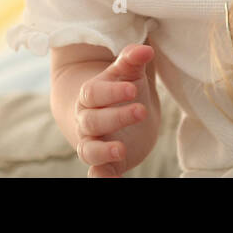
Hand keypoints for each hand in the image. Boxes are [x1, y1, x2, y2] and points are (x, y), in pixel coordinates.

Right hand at [74, 43, 155, 177]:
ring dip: (102, 151)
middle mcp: (86, 121)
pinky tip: (110, 182)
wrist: (118, 114)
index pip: (93, 93)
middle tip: (141, 110)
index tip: (133, 89)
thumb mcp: (129, 74)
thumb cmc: (123, 89)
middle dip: (115, 117)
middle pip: (92, 121)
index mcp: (90, 96)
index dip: (111, 91)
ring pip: (89, 149)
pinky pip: (98, 172)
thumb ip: (133, 60)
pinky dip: (101, 179)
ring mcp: (94, 143)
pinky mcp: (106, 163)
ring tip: (120, 150)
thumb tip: (146, 49)